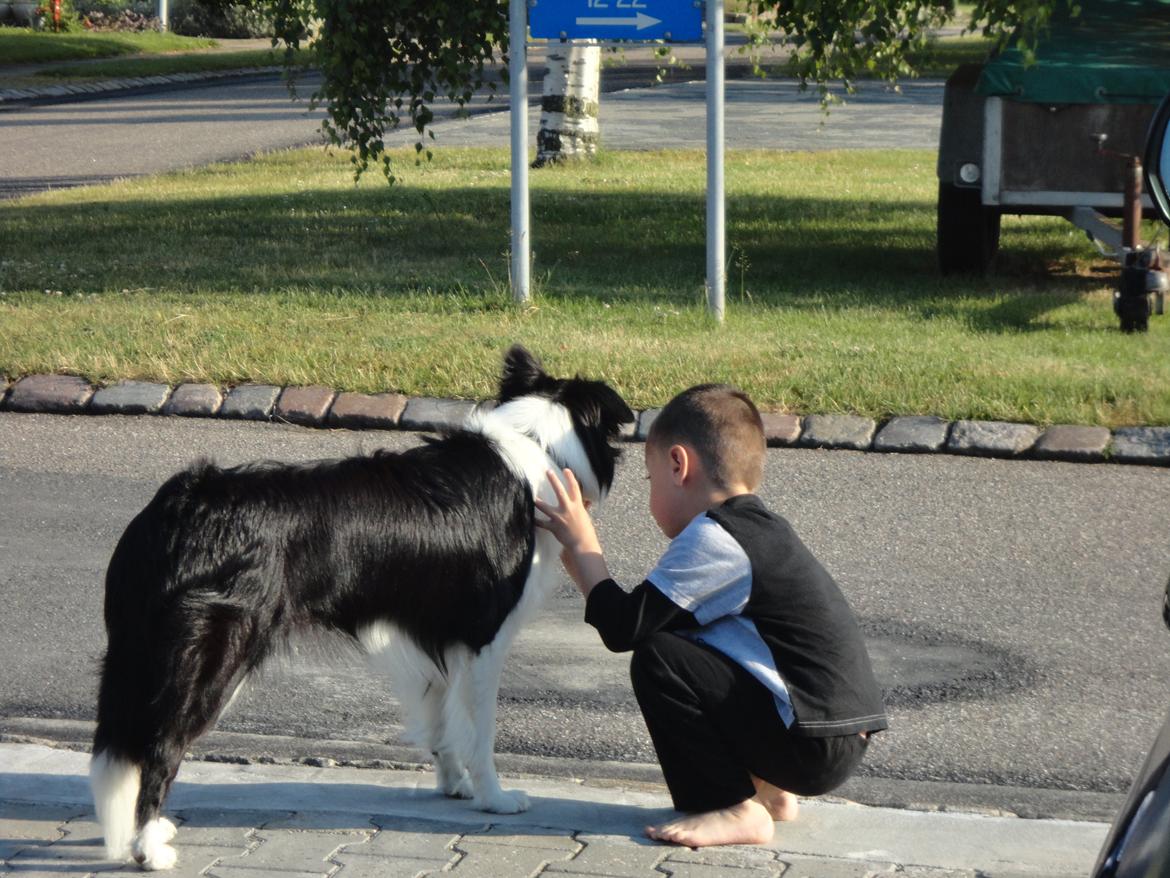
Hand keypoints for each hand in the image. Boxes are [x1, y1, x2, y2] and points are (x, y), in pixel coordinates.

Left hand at [533, 469, 609, 594]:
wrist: (583, 544)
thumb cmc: (585, 531)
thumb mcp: (585, 517)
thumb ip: (583, 507)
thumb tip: (587, 501)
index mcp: (577, 505)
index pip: (574, 488)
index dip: (570, 478)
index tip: (565, 470)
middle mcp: (568, 509)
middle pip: (560, 491)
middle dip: (554, 480)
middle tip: (547, 472)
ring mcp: (560, 518)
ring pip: (545, 507)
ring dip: (537, 502)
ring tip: (531, 496)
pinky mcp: (554, 527)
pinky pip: (541, 523)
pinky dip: (535, 521)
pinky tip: (529, 518)